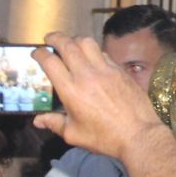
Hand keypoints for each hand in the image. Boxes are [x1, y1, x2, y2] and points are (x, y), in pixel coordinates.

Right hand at [31, 32, 167, 159]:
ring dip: (75, 39)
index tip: (36, 53)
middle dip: (56, 38)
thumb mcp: (73, 134)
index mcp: (71, 90)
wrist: (139, 134)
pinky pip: (103, 53)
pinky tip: (91, 58)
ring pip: (88, 43)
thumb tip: (38, 120)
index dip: (40, 54)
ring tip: (70, 43)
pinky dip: (93, 50)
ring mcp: (106, 69)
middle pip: (68, 45)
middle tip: (49, 39)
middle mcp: (87, 74)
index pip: (51, 62)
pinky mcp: (120, 70)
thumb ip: (54, 123)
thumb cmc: (104, 137)